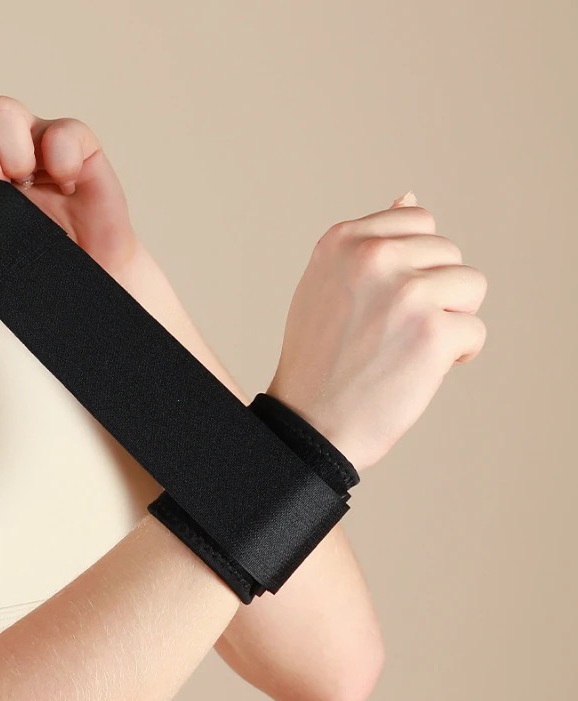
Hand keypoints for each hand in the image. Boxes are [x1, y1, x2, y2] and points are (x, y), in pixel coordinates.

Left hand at [0, 95, 138, 274]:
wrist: (90, 292)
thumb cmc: (43, 273)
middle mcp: (1, 158)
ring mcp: (39, 149)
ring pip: (2, 111)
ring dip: (9, 146)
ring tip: (28, 181)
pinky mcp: (81, 149)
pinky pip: (63, 129)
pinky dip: (61, 153)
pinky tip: (67, 185)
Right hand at [268, 192, 487, 473]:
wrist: (309, 422)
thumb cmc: (318, 360)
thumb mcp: (327, 284)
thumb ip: (368, 243)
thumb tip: (410, 195)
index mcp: (344, 240)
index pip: (418, 222)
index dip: (413, 266)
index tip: (383, 302)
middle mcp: (374, 256)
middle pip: (449, 253)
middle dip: (433, 292)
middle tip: (391, 332)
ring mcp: (406, 292)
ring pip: (471, 286)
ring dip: (449, 319)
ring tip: (406, 348)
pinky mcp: (433, 332)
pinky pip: (475, 331)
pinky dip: (456, 355)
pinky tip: (417, 370)